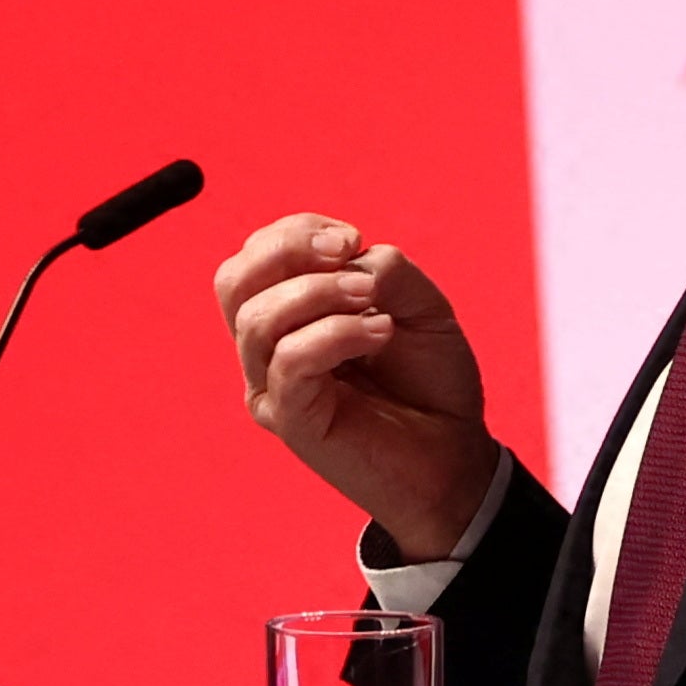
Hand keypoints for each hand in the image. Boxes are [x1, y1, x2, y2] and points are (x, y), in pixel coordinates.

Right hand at [213, 211, 496, 558]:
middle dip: (287, 249)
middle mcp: (269, 351)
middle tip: (350, 252)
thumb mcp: (420, 305)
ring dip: (320, 293)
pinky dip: (336, 334)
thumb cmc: (431, 382)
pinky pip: (289, 361)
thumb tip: (349, 257)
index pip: (254, 256)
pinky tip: (381, 335)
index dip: (297, 232)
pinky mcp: (290, 421)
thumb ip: (384, 269)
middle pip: (232, 281)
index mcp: (288, 317)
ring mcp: (273, 388)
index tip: (353, 241)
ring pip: (257, 319)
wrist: (453, 454)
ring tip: (376, 304)